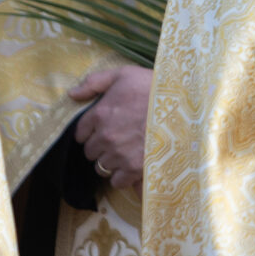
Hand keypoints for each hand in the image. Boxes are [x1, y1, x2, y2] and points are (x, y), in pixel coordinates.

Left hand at [70, 64, 152, 192]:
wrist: (183, 105)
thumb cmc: (153, 87)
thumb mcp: (123, 74)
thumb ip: (94, 82)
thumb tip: (72, 95)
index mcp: (99, 114)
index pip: (80, 133)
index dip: (90, 131)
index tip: (101, 128)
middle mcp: (105, 137)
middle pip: (90, 152)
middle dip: (99, 147)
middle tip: (115, 140)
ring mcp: (119, 154)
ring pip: (101, 167)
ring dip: (110, 162)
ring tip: (124, 153)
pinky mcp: (135, 168)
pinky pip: (117, 181)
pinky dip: (122, 176)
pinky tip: (130, 166)